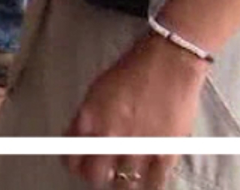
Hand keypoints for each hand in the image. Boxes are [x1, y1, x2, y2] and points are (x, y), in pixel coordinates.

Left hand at [61, 34, 207, 188]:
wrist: (168, 62)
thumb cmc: (132, 70)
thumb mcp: (97, 91)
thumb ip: (87, 119)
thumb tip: (80, 142)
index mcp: (89, 120)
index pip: (71, 158)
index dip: (75, 166)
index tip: (81, 167)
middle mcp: (109, 137)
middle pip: (95, 176)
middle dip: (97, 177)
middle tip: (105, 173)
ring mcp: (137, 147)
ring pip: (124, 185)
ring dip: (123, 183)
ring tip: (127, 178)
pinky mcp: (164, 152)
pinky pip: (153, 183)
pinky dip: (149, 185)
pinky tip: (147, 181)